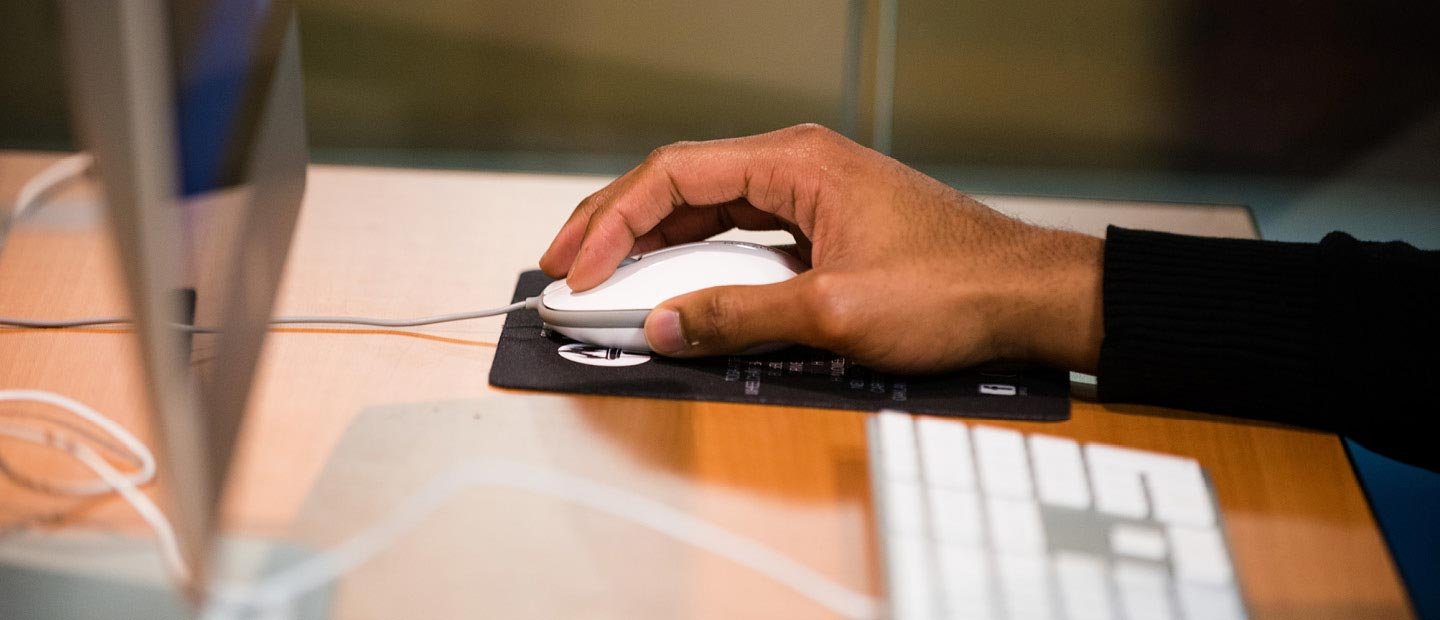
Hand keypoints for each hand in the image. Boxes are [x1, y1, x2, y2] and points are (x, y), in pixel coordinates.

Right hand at [540, 124, 1103, 373]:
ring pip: (705, 209)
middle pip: (680, 184)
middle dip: (615, 225)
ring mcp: (807, 195)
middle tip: (565, 268)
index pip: (675, 176)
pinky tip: (670, 284)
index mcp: (795, 163)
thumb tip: (668, 325)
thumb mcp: (836, 311)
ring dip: (650, 242)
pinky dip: (695, 259)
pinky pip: (737, 233)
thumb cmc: (954, 287)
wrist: (1025, 296)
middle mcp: (796, 167)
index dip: (613, 222)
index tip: (579, 269)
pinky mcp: (819, 227)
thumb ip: (742, 316)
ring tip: (600, 276)